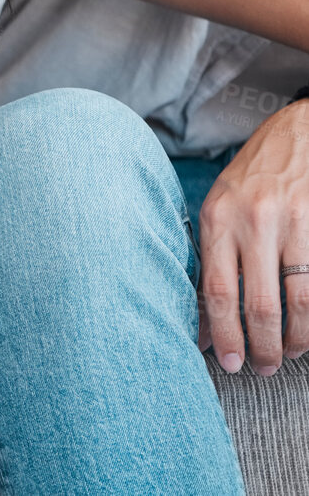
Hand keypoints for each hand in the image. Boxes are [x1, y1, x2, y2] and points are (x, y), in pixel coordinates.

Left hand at [198, 98, 308, 374]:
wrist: (298, 134)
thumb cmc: (251, 179)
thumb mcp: (218, 209)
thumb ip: (211, 263)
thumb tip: (203, 326)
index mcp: (218, 219)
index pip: (218, 291)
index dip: (224, 334)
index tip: (229, 363)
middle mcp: (255, 221)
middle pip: (260, 304)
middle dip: (263, 346)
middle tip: (264, 368)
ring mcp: (295, 224)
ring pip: (300, 301)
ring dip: (297, 338)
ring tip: (290, 352)